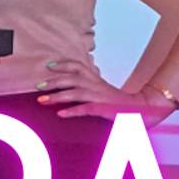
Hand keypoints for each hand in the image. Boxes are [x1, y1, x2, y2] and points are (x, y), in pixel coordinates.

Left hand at [34, 59, 176, 126]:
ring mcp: (99, 96)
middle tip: (38, 85)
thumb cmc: (118, 102)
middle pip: (71, 78)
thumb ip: (88, 85)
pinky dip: (72, 111)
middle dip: (53, 81)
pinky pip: (85, 109)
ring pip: (75, 93)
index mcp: (95, 78)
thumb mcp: (102, 90)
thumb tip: (72, 86)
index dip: (62, 64)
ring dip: (57, 96)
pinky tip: (60, 114)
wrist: (141, 108)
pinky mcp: (103, 108)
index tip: (48, 65)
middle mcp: (95, 84)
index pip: (77, 65)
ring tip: (42, 100)